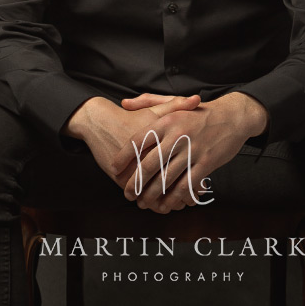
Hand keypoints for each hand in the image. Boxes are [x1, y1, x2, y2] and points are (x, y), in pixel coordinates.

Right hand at [64, 94, 201, 193]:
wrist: (100, 122)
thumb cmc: (131, 116)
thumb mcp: (154, 108)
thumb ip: (177, 105)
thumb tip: (198, 100)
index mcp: (160, 139)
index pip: (184, 163)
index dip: (196, 177)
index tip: (204, 184)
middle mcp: (147, 157)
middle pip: (173, 183)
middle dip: (186, 194)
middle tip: (195, 198)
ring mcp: (134, 170)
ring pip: (159, 195)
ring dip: (171, 203)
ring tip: (180, 204)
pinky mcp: (122, 179)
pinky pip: (143, 197)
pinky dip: (155, 205)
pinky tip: (164, 206)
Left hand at [112, 93, 268, 213]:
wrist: (232, 117)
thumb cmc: (198, 112)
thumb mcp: (173, 103)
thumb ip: (147, 101)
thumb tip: (124, 104)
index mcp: (166, 121)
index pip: (138, 141)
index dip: (123, 157)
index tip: (114, 169)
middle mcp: (177, 136)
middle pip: (149, 164)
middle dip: (135, 183)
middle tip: (127, 194)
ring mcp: (192, 150)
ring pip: (166, 179)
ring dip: (152, 195)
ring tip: (143, 203)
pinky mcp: (206, 163)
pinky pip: (186, 186)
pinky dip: (174, 198)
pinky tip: (166, 205)